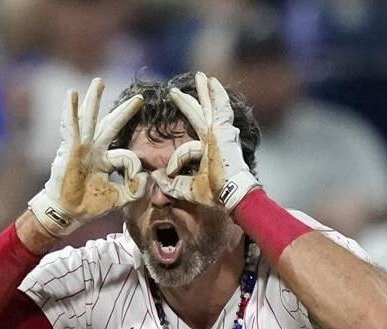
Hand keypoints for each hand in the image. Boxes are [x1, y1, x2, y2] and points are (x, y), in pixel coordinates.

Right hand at [28, 78, 147, 236]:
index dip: (133, 168)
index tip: (136, 180)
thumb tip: (146, 176)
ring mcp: (81, 148)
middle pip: (111, 125)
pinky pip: (71, 126)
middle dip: (125, 111)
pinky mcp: (70, 149)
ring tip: (99, 82)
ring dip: (94, 100)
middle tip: (139, 98)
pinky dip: (71, 111)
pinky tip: (72, 94)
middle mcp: (94, 150)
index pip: (127, 156)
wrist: (68, 213)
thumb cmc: (89, 206)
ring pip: (90, 119)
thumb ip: (135, 190)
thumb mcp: (119, 198)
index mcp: (105, 160)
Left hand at [156, 72, 259, 211]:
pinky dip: (217, 95)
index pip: (186, 148)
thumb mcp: (186, 189)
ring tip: (201, 77)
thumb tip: (155, 176)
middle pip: (198, 116)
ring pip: (211, 108)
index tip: (167, 172)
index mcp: (207, 153)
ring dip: (205, 92)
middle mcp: (214, 140)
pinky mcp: (224, 131)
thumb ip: (170, 184)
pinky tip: (212, 82)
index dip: (175, 161)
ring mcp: (221, 134)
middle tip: (175, 91)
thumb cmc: (214, 194)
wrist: (231, 195)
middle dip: (188, 103)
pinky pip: (221, 108)